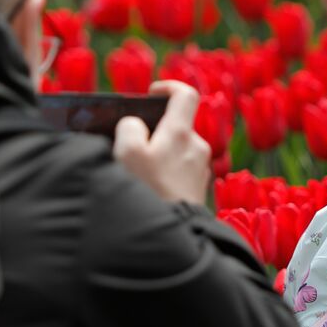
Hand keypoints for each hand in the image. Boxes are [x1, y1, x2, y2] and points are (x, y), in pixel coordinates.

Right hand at [112, 79, 211, 204]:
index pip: (185, 94)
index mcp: (181, 133)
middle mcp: (197, 148)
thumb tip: (135, 126)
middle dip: (155, 131)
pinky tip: (150, 190)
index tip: (152, 93)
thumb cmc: (148, 193)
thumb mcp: (127, 153)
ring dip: (159, 156)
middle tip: (131, 147)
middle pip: (177, 126)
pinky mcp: (198, 190)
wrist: (172, 239)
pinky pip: (181, 172)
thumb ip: (129, 128)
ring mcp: (200, 171)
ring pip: (178, 151)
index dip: (168, 87)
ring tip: (138, 174)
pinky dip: (166, 174)